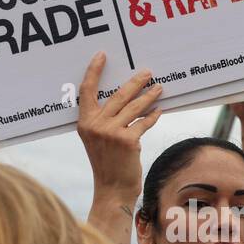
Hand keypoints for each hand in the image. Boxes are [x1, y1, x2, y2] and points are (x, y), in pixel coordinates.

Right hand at [77, 52, 162, 196]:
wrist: (112, 189)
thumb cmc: (107, 163)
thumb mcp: (97, 139)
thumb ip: (103, 120)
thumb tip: (125, 98)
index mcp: (84, 122)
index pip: (86, 91)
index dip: (93, 71)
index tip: (102, 55)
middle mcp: (96, 125)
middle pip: (118, 95)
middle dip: (135, 82)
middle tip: (148, 73)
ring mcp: (111, 132)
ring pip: (134, 107)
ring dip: (149, 96)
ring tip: (159, 88)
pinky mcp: (128, 140)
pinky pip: (144, 122)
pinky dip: (153, 116)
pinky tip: (159, 111)